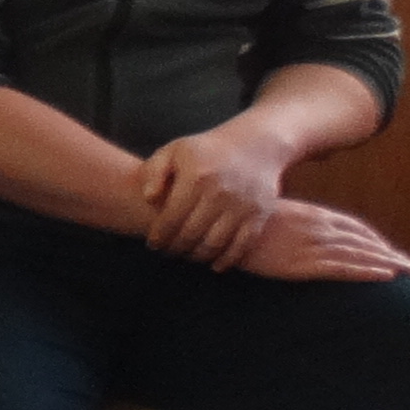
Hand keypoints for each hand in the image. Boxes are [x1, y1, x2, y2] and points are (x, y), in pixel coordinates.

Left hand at [138, 126, 289, 267]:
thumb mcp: (174, 151)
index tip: (153, 244)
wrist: (256, 145)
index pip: (171, 219)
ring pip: (215, 244)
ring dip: (198, 256)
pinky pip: (242, 245)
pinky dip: (227, 260)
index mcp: (195, 178)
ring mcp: (242, 205)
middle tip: (169, 251)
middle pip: (191, 235)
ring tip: (188, 255)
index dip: (159, 237)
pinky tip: (214, 264)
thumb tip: (148, 199)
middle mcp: (219, 193)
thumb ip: (154, 172)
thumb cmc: (207, 151)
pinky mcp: (260, 214)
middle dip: (175, 248)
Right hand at [237, 199, 409, 283]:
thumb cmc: (240, 221)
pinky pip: (343, 268)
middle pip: (362, 241)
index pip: (352, 226)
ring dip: (386, 262)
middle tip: (409, 264)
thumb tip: (294, 226)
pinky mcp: (302, 264)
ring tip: (405, 271)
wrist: (220, 226)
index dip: (373, 239)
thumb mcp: (269, 213)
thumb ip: (288, 219)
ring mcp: (312, 245)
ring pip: (359, 254)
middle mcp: (317, 228)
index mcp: (310, 214)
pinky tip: (385, 276)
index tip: (388, 249)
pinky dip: (367, 271)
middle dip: (387, 252)